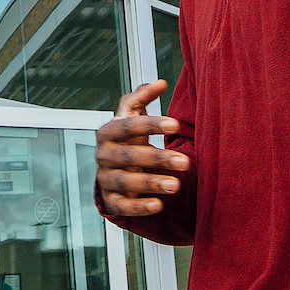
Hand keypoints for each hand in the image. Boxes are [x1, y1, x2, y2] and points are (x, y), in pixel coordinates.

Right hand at [95, 81, 187, 217]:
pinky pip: (122, 206)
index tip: (175, 124)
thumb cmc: (128, 138)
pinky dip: (139, 207)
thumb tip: (160, 82)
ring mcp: (105, 179)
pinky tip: (158, 205)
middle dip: (158, 159)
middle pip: (129, 156)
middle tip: (185, 161)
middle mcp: (103, 155)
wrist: (115, 168)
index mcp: (107, 132)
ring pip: (126, 182)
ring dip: (151, 184)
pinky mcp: (110, 201)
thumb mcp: (132, 116)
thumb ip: (143, 97)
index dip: (150, 124)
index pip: (127, 126)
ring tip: (176, 185)